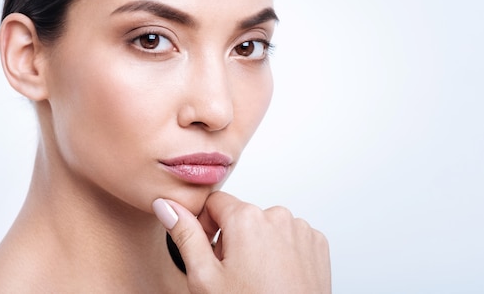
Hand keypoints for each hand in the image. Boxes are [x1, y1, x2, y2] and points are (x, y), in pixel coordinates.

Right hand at [152, 192, 330, 293]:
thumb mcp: (204, 277)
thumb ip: (184, 234)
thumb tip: (166, 206)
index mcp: (247, 218)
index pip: (214, 203)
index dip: (205, 227)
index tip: (210, 253)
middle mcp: (277, 216)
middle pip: (242, 216)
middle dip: (232, 240)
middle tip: (233, 275)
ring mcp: (300, 230)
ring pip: (266, 227)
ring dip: (258, 246)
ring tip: (256, 280)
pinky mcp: (317, 244)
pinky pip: (290, 237)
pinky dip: (282, 252)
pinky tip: (276, 278)